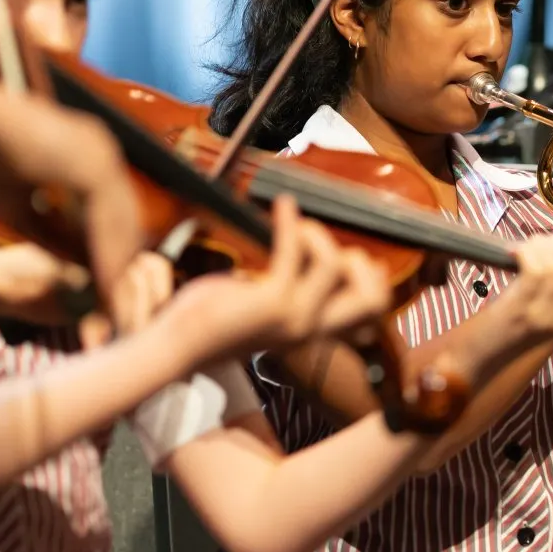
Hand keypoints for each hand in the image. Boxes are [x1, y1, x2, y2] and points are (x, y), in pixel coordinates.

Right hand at [0, 88, 144, 332]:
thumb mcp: (21, 208)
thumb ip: (50, 230)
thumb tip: (74, 260)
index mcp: (86, 150)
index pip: (109, 205)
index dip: (106, 244)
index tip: (102, 280)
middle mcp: (101, 148)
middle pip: (124, 212)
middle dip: (119, 256)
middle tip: (116, 297)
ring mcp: (102, 153)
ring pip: (122, 218)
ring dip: (117, 260)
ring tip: (112, 299)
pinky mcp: (95, 164)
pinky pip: (109, 218)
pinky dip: (108, 251)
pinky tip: (103, 281)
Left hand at [156, 197, 393, 364]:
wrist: (178, 345)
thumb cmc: (211, 323)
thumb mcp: (261, 309)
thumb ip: (289, 293)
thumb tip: (301, 257)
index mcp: (312, 332)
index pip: (372, 312)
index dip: (371, 279)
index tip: (347, 255)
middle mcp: (311, 329)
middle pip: (374, 300)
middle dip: (361, 264)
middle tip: (329, 247)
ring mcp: (295, 317)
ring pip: (335, 265)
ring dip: (317, 235)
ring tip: (296, 226)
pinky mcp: (272, 301)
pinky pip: (293, 251)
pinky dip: (289, 222)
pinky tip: (282, 206)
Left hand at [505, 236, 552, 336]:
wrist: (483, 348)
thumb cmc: (513, 318)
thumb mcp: (547, 306)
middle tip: (539, 245)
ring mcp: (545, 316)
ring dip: (539, 246)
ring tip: (525, 247)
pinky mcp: (522, 310)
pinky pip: (535, 270)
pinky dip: (526, 252)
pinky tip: (514, 252)